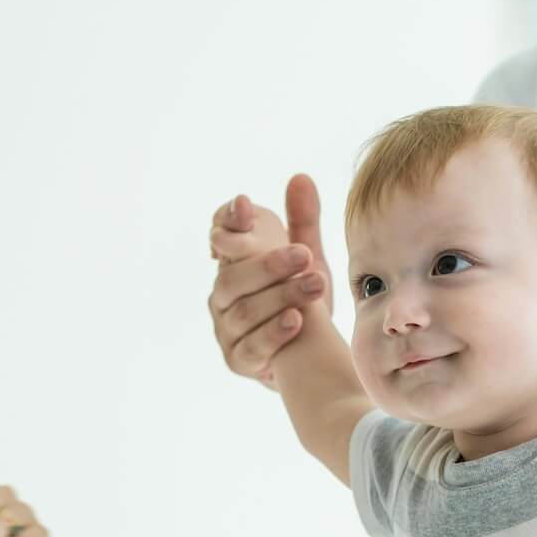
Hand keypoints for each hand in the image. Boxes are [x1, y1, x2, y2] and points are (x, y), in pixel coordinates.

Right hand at [206, 174, 331, 385]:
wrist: (307, 357)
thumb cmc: (299, 300)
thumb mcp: (305, 259)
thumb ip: (302, 222)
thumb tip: (300, 176)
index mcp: (232, 265)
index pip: (221, 238)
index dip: (228, 221)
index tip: (245, 205)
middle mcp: (221, 295)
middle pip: (233, 278)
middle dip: (270, 265)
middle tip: (305, 254)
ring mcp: (225, 329)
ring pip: (244, 311)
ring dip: (280, 296)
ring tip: (315, 285)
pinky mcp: (237, 360)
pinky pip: (251, 346)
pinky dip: (274, 332)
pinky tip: (297, 320)